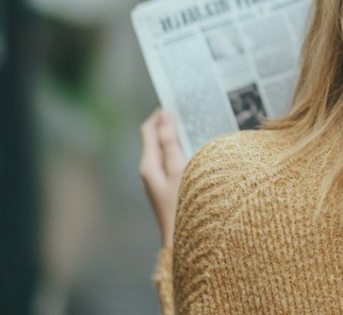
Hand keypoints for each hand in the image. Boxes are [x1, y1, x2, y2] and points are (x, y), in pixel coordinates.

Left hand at [139, 109, 186, 247]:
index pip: (148, 131)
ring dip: (175, 139)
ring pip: (163, 152)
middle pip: (154, 140)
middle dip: (167, 125)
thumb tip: (164, 116)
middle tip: (186, 111)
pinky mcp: (167, 189)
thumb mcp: (178, 169)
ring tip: (193, 127)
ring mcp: (158, 182)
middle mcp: (149, 172)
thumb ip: (170, 143)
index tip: (174, 102)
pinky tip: (195, 152)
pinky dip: (180, 152)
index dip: (159, 116)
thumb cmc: (182, 205)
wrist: (183, 241)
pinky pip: (171, 163)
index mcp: (148, 165)